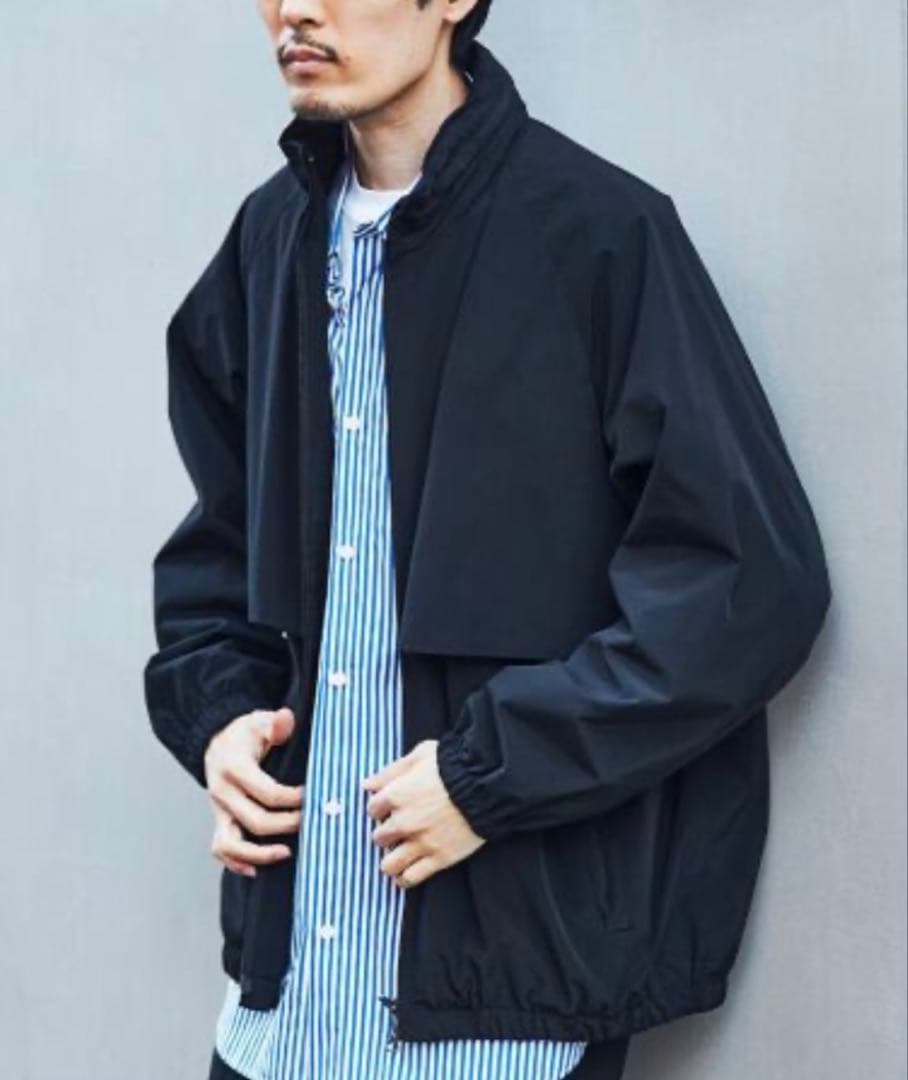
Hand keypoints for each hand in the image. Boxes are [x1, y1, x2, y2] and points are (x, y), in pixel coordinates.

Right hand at [204, 706, 305, 877]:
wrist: (216, 740)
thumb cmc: (244, 732)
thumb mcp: (259, 721)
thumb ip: (275, 723)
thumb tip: (286, 717)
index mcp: (234, 768)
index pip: (268, 793)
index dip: (294, 799)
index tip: (314, 795)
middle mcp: (222, 792)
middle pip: (256, 821)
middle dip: (288, 825)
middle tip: (311, 820)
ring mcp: (218, 810)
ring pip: (231, 844)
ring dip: (259, 854)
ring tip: (286, 853)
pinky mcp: (219, 820)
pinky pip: (221, 849)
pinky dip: (236, 863)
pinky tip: (256, 869)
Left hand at [362, 739, 485, 888]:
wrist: (487, 786)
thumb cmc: (453, 765)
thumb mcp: (420, 755)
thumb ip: (391, 771)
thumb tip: (367, 784)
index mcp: (395, 795)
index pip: (372, 809)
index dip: (381, 808)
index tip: (391, 808)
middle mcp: (403, 822)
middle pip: (379, 838)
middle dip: (387, 833)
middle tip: (400, 829)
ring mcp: (420, 843)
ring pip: (389, 864)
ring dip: (392, 859)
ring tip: (400, 853)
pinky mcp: (439, 859)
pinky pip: (411, 878)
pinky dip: (404, 878)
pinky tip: (406, 872)